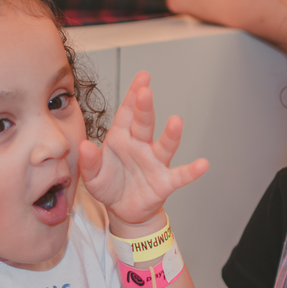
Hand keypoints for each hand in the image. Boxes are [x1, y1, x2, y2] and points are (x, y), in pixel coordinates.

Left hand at [79, 72, 208, 230]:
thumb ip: (89, 162)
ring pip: (164, 146)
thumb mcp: (92, 176)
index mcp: (121, 138)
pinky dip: (192, 171)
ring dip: (170, 135)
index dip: (133, 95)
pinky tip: (203, 164)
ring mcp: (154, 163)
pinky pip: (180, 175)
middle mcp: (140, 146)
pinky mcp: (164, 182)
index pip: (126, 113)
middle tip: (145, 92)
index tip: (142, 77)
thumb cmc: (109, 186)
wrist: (122, 210)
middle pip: (144, 124)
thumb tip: (83, 146)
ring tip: (176, 122)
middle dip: (145, 108)